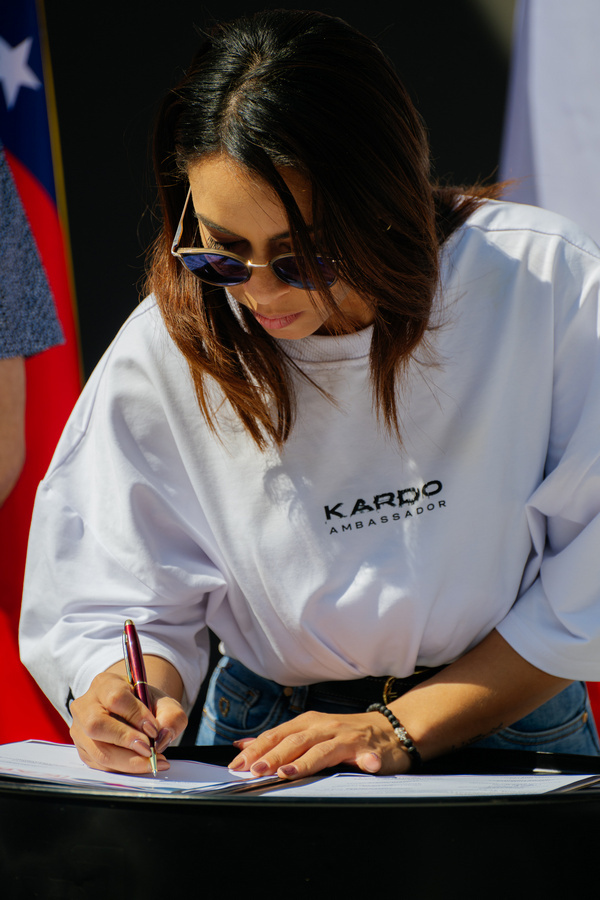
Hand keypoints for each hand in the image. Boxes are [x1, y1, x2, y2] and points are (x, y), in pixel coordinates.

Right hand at [70, 669, 187, 773]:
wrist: (135, 714)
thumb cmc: (148, 706)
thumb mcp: (166, 704)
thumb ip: (171, 716)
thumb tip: (162, 738)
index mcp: (105, 683)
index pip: (115, 697)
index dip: (135, 715)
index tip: (153, 728)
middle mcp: (86, 705)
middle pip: (96, 725)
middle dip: (126, 741)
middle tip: (149, 749)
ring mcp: (80, 730)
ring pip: (98, 751)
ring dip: (128, 761)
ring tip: (151, 762)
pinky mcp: (83, 750)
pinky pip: (100, 765)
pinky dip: (123, 769)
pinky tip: (142, 765)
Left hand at [228, 710, 411, 779]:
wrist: (388, 729)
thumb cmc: (344, 734)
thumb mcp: (310, 732)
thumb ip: (280, 740)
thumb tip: (244, 745)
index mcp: (308, 724)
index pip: (277, 735)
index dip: (257, 749)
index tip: (237, 764)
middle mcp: (325, 727)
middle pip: (295, 741)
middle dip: (273, 757)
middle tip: (255, 771)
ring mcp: (347, 738)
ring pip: (323, 750)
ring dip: (305, 762)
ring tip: (287, 773)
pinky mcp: (370, 750)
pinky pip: (368, 757)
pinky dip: (367, 761)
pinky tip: (366, 766)